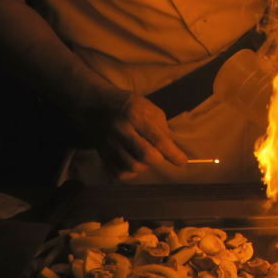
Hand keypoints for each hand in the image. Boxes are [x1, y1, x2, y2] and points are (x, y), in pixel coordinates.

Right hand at [71, 88, 188, 180]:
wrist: (94, 105)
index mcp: (135, 115)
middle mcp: (121, 131)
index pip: (158, 139)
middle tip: (158, 152)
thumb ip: (161, 126)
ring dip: (144, 165)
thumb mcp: (147, 107)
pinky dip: (130, 171)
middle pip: (145, 156)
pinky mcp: (102, 154)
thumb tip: (172, 147)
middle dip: (157, 158)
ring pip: (132, 166)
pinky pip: (120, 172)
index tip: (182, 162)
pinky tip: (133, 161)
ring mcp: (109, 144)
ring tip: (144, 155)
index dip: (172, 153)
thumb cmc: (126, 104)